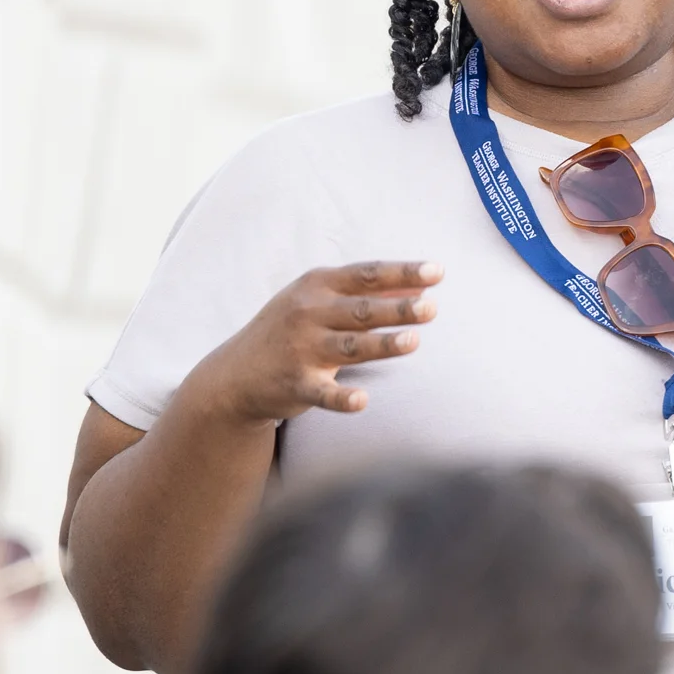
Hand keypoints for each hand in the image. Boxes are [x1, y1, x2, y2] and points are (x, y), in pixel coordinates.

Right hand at [187, 261, 440, 422]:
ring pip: (349, 347)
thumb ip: (370, 292)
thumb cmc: (291, 329)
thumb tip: (422, 284)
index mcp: (317, 286)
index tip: (437, 272)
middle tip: (432, 308)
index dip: (402, 272)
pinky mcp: (295, 385)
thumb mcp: (321, 301)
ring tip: (413, 341)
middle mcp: (309, 313)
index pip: (367, 275)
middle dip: (397, 308)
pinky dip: (340, 398)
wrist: (235, 374)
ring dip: (381, 344)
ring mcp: (301, 349)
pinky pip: (322, 394)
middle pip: (362, 310)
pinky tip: (361, 401)